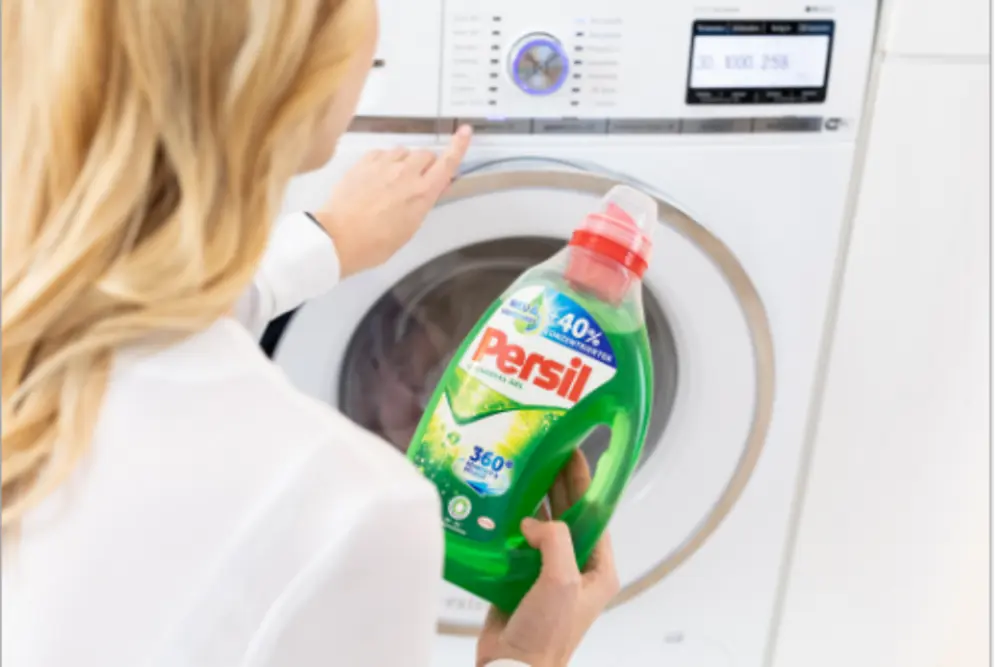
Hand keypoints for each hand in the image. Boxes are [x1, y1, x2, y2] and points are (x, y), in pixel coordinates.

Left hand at [313, 125, 472, 278]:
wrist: (338, 238)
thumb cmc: (375, 243)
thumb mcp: (409, 228)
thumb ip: (423, 203)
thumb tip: (433, 188)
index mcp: (423, 193)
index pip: (447, 163)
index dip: (459, 146)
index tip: (465, 132)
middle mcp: (406, 173)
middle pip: (426, 155)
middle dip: (425, 165)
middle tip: (416, 181)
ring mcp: (384, 164)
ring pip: (404, 152)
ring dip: (404, 162)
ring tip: (392, 182)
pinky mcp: (364, 162)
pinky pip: (382, 153)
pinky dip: (384, 161)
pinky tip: (377, 177)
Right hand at [477, 451, 619, 666]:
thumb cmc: (545, 635)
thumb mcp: (562, 581)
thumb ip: (555, 540)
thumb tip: (532, 522)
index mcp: (598, 568)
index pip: (594, 512)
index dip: (583, 480)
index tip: (572, 450)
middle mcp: (577, 568)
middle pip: (569, 513)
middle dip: (558, 482)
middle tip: (545, 450)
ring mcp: (548, 573)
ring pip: (542, 525)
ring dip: (533, 500)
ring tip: (521, 469)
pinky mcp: (521, 579)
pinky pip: (518, 543)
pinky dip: (510, 523)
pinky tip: (499, 504)